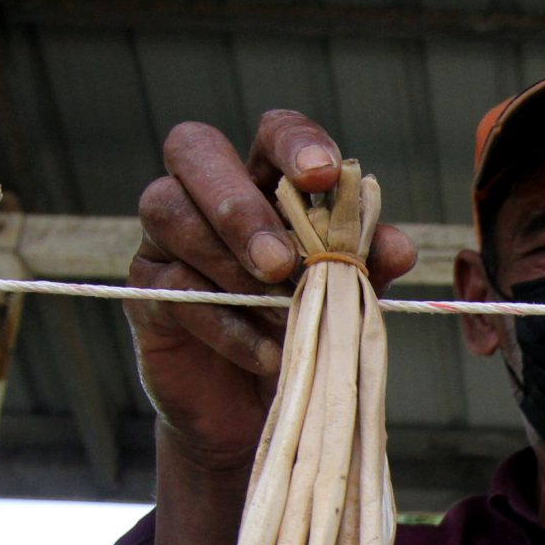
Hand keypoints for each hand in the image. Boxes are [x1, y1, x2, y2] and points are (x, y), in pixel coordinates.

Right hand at [130, 109, 417, 470]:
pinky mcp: (146, 291)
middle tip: (281, 262)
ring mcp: (167, 239)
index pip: (271, 132)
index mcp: (264, 180)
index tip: (323, 174)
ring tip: (280, 313)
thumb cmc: (304, 334)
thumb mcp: (345, 298)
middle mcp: (205, 194)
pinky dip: (227, 325)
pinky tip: (267, 353)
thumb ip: (368, 267)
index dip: (294, 142)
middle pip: (194, 148)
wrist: (260, 412)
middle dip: (239, 205)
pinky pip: (174, 288)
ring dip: (231, 266)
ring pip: (171, 212)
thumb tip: (398, 246)